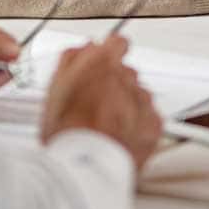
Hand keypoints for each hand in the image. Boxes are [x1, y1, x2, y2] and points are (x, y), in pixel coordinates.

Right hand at [41, 35, 161, 172]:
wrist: (85, 166)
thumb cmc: (66, 131)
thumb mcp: (55, 88)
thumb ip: (71, 60)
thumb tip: (83, 48)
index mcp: (102, 63)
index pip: (118, 43)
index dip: (110, 52)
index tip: (105, 61)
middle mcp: (127, 78)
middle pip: (126, 73)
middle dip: (115, 84)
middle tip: (97, 104)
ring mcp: (142, 101)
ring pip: (138, 95)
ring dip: (126, 105)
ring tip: (106, 125)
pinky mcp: (153, 124)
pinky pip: (149, 117)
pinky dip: (138, 125)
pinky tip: (119, 136)